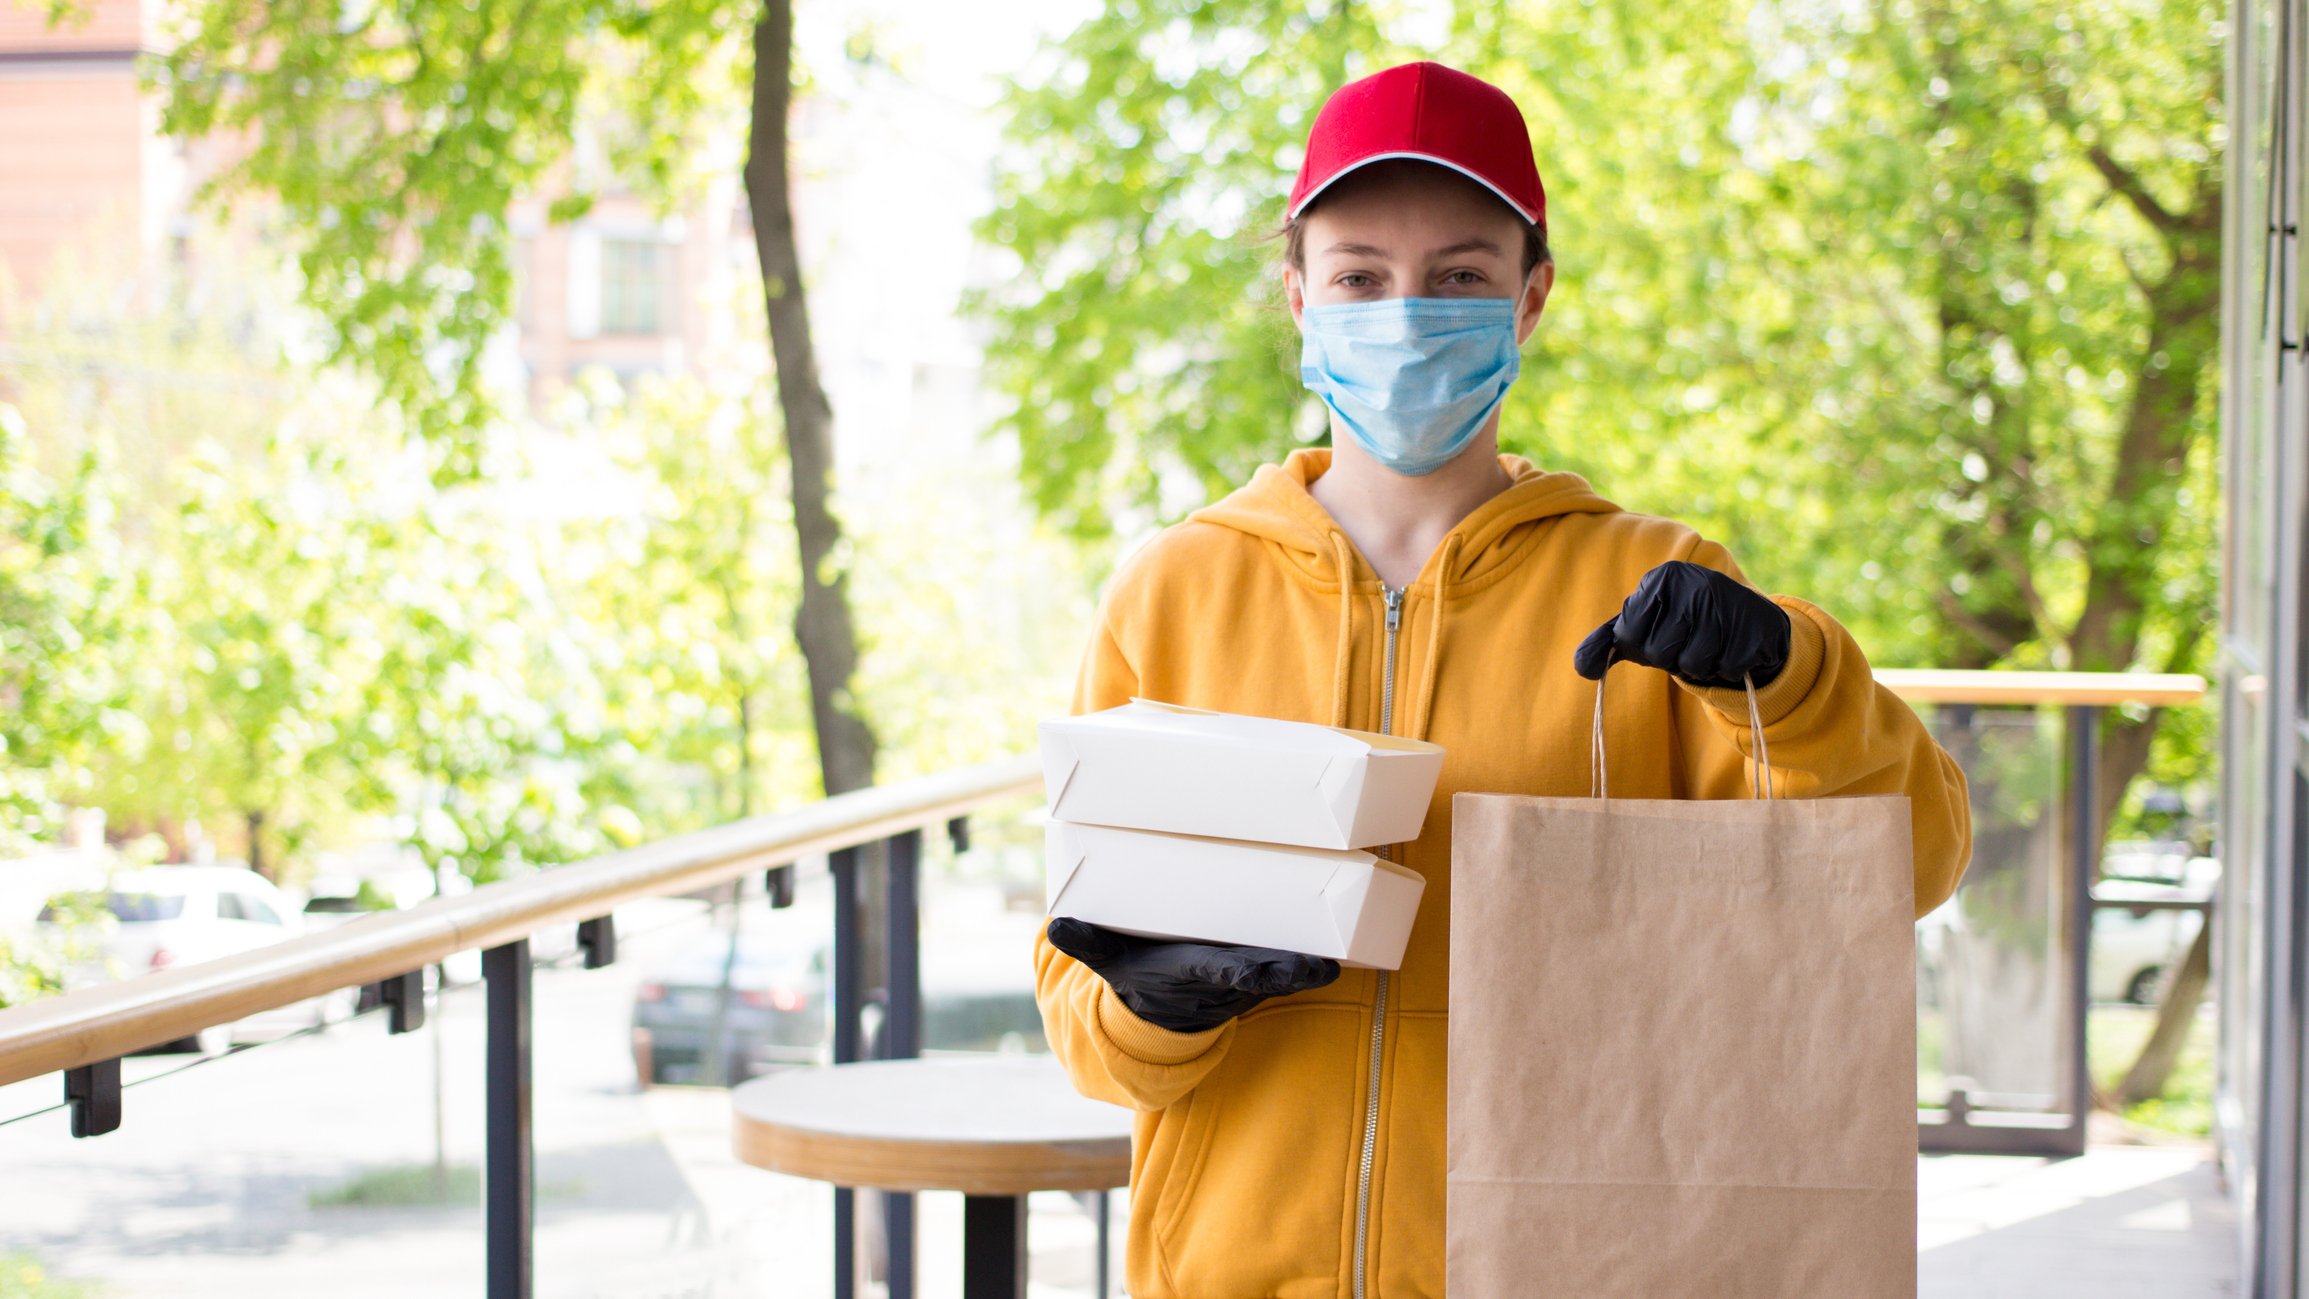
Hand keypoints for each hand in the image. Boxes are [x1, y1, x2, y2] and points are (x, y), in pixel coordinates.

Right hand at [1046, 917, 1340, 1032]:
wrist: (1161, 1014)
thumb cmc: (1139, 978)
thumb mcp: (1111, 963)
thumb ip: (1089, 943)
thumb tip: (1057, 928)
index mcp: (1196, 972)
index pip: (1226, 972)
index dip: (1249, 972)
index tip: (1266, 972)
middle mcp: (1231, 976)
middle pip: (1268, 973)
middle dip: (1292, 971)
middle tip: (1320, 966)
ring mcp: (1251, 974)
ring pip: (1287, 968)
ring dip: (1311, 965)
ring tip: (1342, 952)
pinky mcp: (1263, 968)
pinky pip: (1294, 959)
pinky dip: (1316, 954)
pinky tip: (1352, 936)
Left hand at [1573, 560, 1791, 689]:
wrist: (1744, 618)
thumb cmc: (1683, 623)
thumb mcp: (1643, 625)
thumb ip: (1608, 641)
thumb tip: (1582, 667)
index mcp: (1659, 580)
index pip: (1629, 637)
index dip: (1644, 647)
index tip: (1659, 634)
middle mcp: (1693, 583)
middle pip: (1661, 653)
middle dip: (1673, 659)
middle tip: (1687, 641)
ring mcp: (1728, 601)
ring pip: (1696, 664)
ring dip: (1701, 666)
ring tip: (1711, 644)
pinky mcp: (1756, 624)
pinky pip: (1728, 668)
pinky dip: (1728, 668)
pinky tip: (1733, 646)